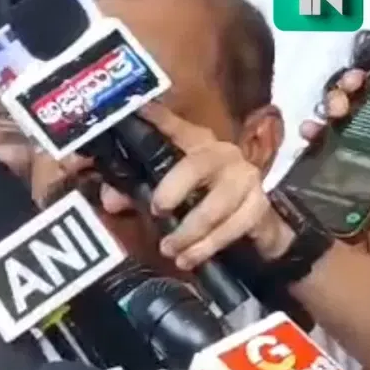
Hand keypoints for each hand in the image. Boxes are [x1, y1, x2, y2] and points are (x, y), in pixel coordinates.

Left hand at [98, 103, 292, 269]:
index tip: (139, 110)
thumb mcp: (162, 191)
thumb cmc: (196, 199)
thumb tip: (110, 201)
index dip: (157, 117)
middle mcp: (222, 154)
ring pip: (217, 205)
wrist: (247, 219)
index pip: (174, 126)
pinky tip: (190, 259)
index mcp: (195, 143)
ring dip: (190, 232)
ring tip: (169, 250)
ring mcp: (244, 179)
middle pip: (197, 166)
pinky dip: (209, 246)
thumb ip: (132, 193)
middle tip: (156, 211)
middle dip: (173, 189)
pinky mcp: (258, 205)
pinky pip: (235, 227)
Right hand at [301, 69, 369, 235]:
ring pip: (335, 129)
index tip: (359, 81)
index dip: (367, 83)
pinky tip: (308, 141)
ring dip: (323, 119)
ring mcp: (360, 158)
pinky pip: (323, 162)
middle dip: (340, 96)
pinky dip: (311, 149)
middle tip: (340, 104)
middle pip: (354, 107)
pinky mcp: (345, 182)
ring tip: (321, 122)